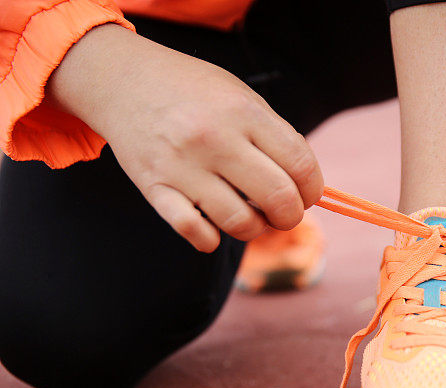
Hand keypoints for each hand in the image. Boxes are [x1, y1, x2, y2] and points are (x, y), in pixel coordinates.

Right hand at [47, 24, 322, 252]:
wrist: (123, 80)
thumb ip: (276, 137)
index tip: (308, 195)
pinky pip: (194, 232)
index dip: (313, 190)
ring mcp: (182, 166)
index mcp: (243, 113)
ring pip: (240, 222)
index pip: (301, 166)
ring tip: (251, 217)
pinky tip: (213, 226)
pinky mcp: (154, 188)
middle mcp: (214, 139)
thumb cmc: (194, 93)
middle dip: (291, 216)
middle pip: (278, 199)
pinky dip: (211, 239)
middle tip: (284, 213)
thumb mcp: (241, 97)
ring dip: (255, 229)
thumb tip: (307, 186)